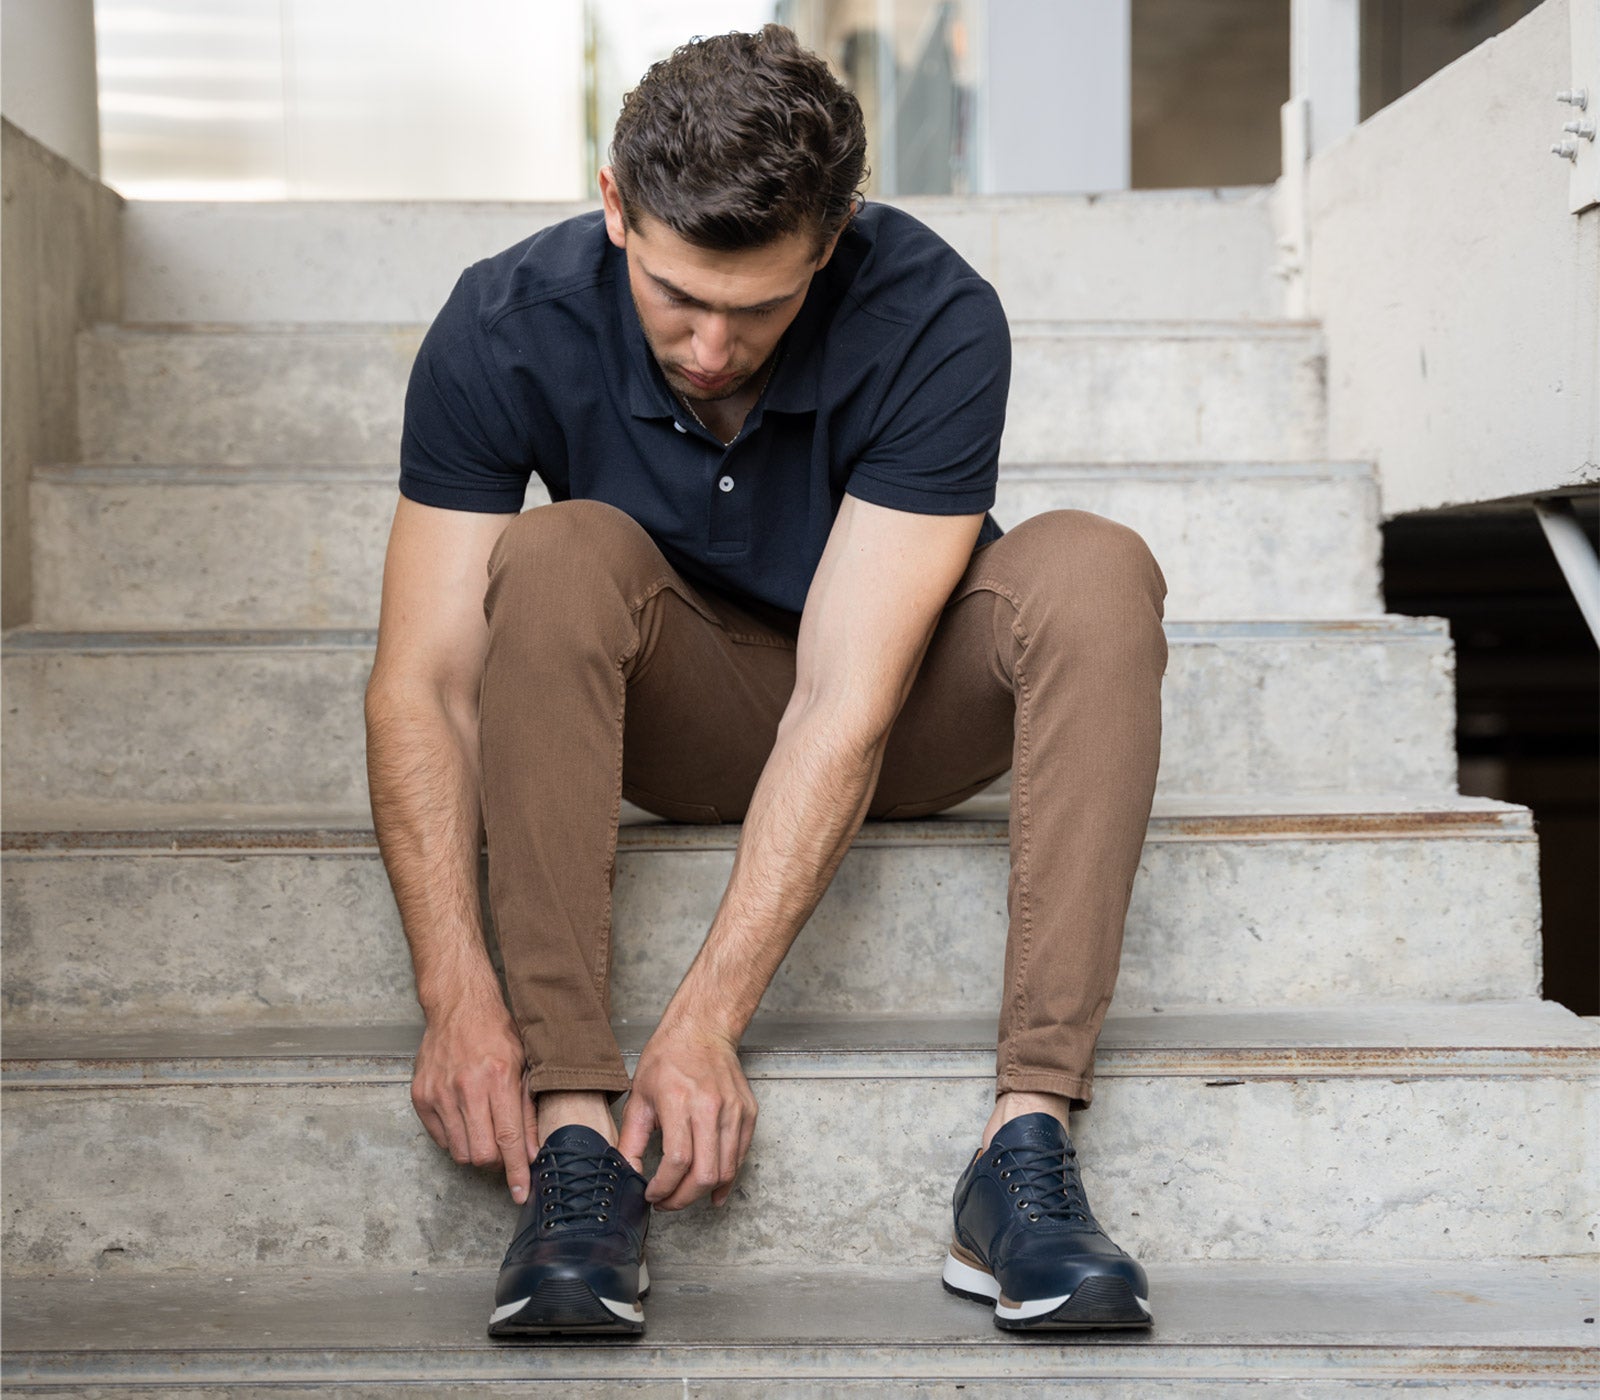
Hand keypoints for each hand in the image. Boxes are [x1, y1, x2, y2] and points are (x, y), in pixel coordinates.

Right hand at [411, 993, 538, 1203]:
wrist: (458, 1006)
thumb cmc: (497, 1032)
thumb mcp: (524, 1065)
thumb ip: (528, 1111)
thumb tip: (531, 1153)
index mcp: (498, 1078)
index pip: (508, 1139)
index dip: (515, 1172)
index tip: (521, 1193)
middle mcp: (466, 1087)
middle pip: (481, 1153)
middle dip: (496, 1162)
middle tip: (503, 1150)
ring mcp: (440, 1093)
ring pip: (459, 1151)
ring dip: (475, 1151)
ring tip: (483, 1130)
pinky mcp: (421, 1096)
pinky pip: (440, 1138)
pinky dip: (455, 1138)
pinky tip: (465, 1119)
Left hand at [618, 1022, 757, 1209]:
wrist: (702, 1029)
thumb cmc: (668, 1058)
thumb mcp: (639, 1096)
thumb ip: (632, 1139)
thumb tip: (626, 1173)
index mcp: (679, 1101)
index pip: (678, 1161)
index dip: (664, 1188)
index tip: (652, 1195)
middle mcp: (711, 1107)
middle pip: (705, 1173)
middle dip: (683, 1199)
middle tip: (667, 1203)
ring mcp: (734, 1110)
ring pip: (727, 1170)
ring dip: (704, 1192)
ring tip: (685, 1194)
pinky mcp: (749, 1112)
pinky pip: (741, 1156)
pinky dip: (728, 1178)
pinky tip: (714, 1190)